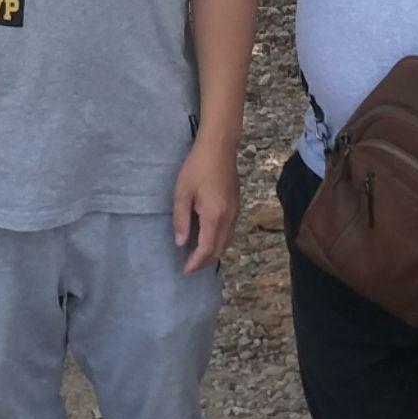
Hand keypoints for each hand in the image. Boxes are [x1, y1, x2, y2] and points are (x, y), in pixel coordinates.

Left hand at [171, 135, 239, 273]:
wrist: (219, 147)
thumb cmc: (197, 167)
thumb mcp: (182, 193)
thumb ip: (181, 220)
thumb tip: (181, 243)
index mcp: (214, 216)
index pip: (207, 248)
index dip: (196, 262)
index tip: (185, 270)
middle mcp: (228, 217)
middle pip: (219, 249)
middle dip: (205, 262)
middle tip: (190, 266)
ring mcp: (235, 212)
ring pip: (227, 241)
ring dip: (213, 253)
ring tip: (198, 256)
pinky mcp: (236, 206)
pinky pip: (230, 232)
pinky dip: (220, 242)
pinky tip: (209, 239)